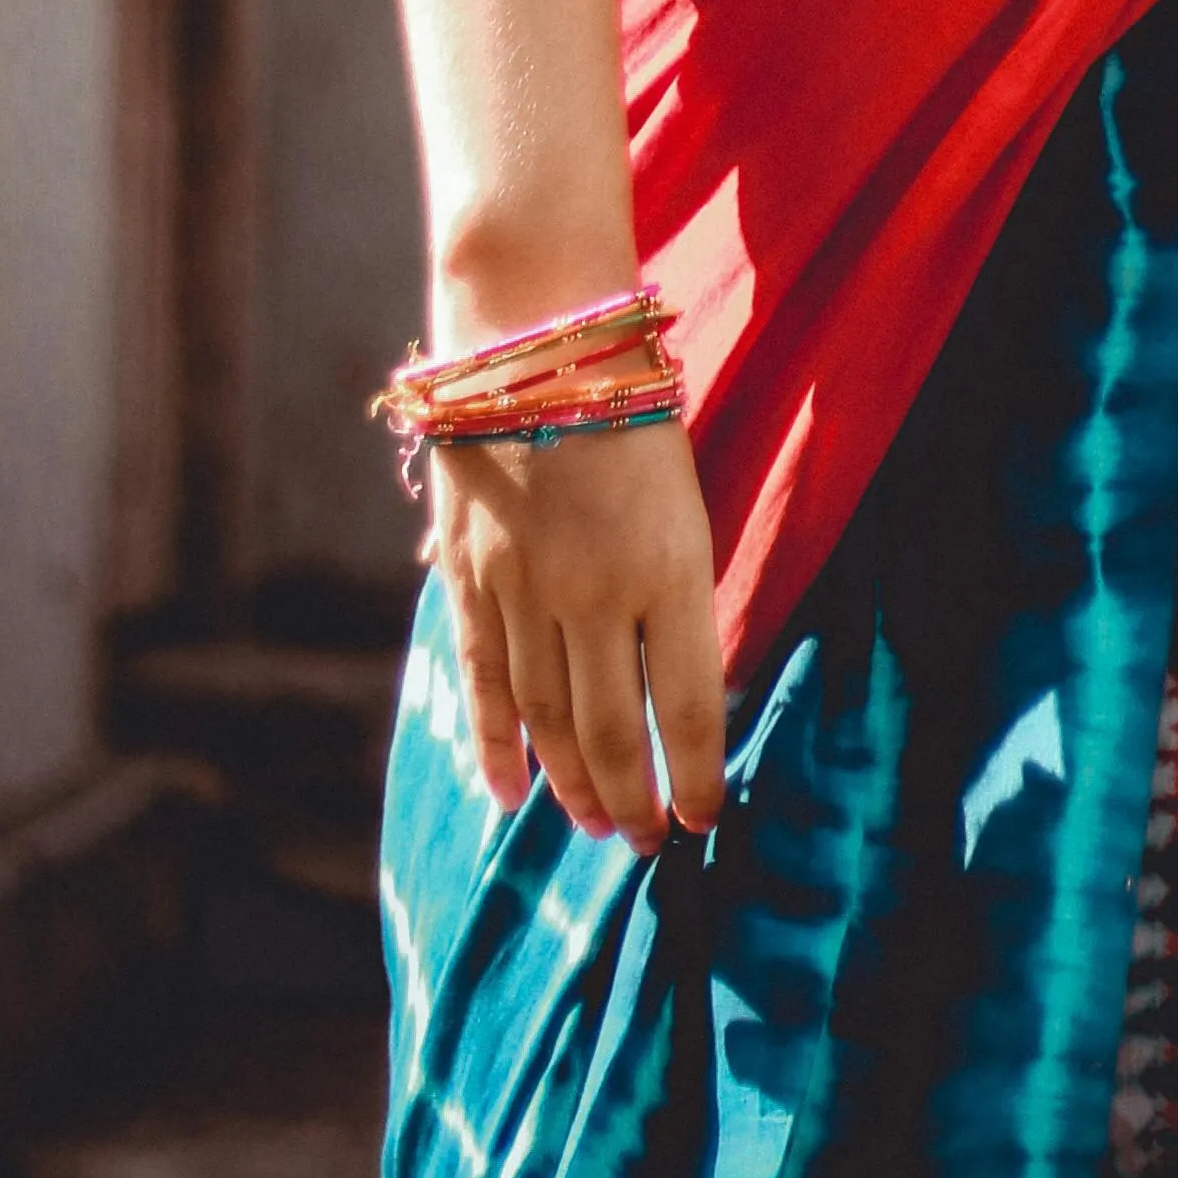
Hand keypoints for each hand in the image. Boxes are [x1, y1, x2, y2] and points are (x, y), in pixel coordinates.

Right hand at [429, 414, 727, 848]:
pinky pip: (484, 684)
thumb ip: (679, 594)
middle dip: (636, 798)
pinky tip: (511, 795)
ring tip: (598, 824)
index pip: (690, 705)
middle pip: (615, 731)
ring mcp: (524, 589)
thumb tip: (680, 690)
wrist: (539, 337)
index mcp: (670, 566)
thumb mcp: (685, 500)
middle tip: (648, 841)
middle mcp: (595, 591)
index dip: (698, 775)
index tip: (706, 817)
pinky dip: (496, 747)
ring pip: (549, 721)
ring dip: (574, 784)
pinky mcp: (471, 579)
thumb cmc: (632, 410)